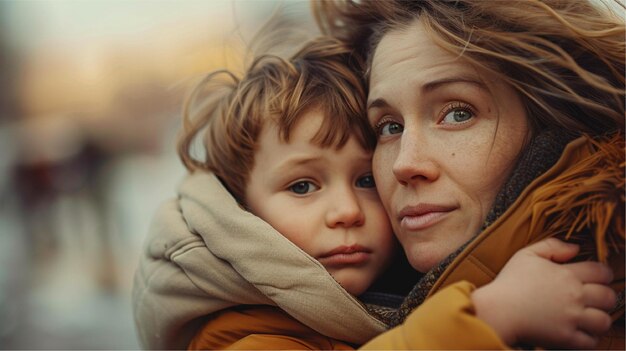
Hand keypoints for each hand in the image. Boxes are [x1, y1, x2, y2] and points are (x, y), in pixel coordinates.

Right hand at [472, 238, 614, 348]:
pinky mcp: (566, 338)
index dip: (603, 274)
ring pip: (604, 321)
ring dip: (599, 319)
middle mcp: (574, 296)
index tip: (596, 278)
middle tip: (593, 298)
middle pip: (609, 297)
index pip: (602, 272)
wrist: (497, 310)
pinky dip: (588, 338)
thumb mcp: (526, 254)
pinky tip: (578, 332)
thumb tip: (576, 248)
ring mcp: (572, 318)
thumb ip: (552, 246)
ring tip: (588, 317)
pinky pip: (591, 341)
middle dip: (605, 297)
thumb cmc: (510, 282)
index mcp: (567, 274)